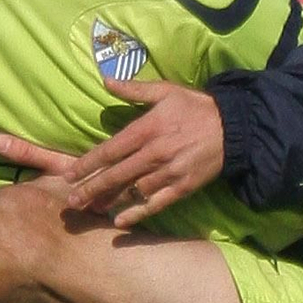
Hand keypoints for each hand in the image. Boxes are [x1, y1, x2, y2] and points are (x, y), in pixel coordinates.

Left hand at [0, 77, 224, 226]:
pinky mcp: (182, 187)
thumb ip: (134, 90)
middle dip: (91, 188)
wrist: (234, 128)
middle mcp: (155, 153)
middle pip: (116, 174)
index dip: (88, 163)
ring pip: (132, 191)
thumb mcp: (166, 92)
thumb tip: (106, 81)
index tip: (69, 174)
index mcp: (148, 129)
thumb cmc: (196, 108)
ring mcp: (169, 172)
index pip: (110, 150)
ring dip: (110, 202)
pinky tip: (120, 222)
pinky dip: (137, 214)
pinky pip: (155, 204)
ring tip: (90, 209)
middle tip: (71, 201)